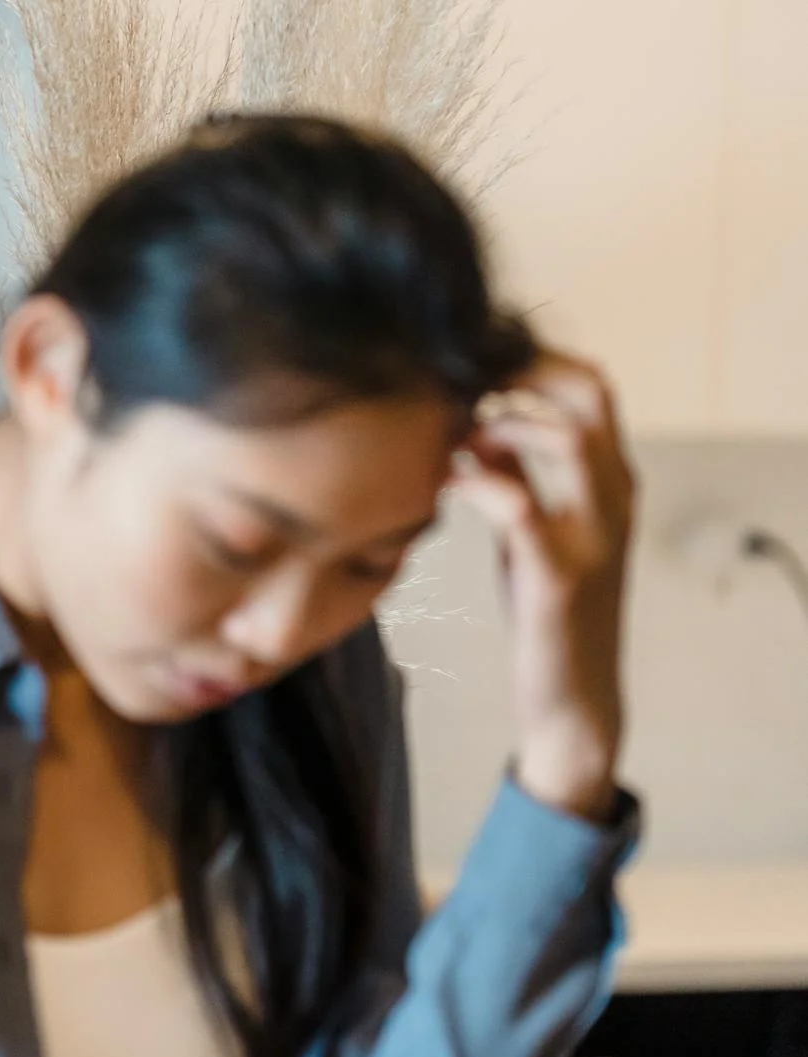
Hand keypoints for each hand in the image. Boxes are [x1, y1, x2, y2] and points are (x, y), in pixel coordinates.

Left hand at [447, 353, 634, 821]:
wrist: (572, 696)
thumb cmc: (547, 606)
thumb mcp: (531, 530)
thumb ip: (516, 476)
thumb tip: (477, 426)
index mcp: (611, 483)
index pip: (592, 388)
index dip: (536, 360)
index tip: (477, 362)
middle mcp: (614, 500)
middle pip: (590, 396)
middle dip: (523, 371)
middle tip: (461, 380)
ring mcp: (593, 536)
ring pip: (570, 439)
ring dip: (503, 421)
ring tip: (453, 432)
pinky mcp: (559, 575)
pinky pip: (519, 505)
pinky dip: (476, 481)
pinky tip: (442, 484)